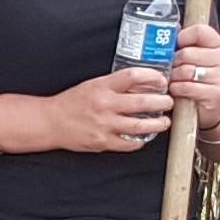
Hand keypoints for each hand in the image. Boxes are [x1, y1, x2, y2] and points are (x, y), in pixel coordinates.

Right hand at [42, 67, 175, 152]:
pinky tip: (146, 136)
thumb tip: (142, 83)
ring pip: (140, 126)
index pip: (133, 76)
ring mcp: (105, 125)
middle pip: (142, 102)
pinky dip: (142, 140)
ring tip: (164, 121)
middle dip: (162, 102)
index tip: (161, 80)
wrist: (51, 121)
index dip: (152, 77)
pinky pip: (130, 143)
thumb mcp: (93, 85)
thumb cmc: (72, 102)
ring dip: (158, 124)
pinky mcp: (103, 142)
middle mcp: (104, 105)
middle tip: (168, 101)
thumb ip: (115, 84)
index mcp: (101, 86)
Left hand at [166, 23, 219, 113]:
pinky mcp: (216, 94)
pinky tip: (176, 90)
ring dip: (173, 77)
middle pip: (187, 53)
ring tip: (173, 80)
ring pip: (185, 70)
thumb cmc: (199, 79)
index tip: (176, 47)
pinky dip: (176, 89)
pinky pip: (187, 87)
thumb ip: (185, 44)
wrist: (211, 107)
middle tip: (170, 69)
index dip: (181, 38)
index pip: (199, 31)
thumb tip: (169, 30)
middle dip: (173, 62)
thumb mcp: (195, 58)